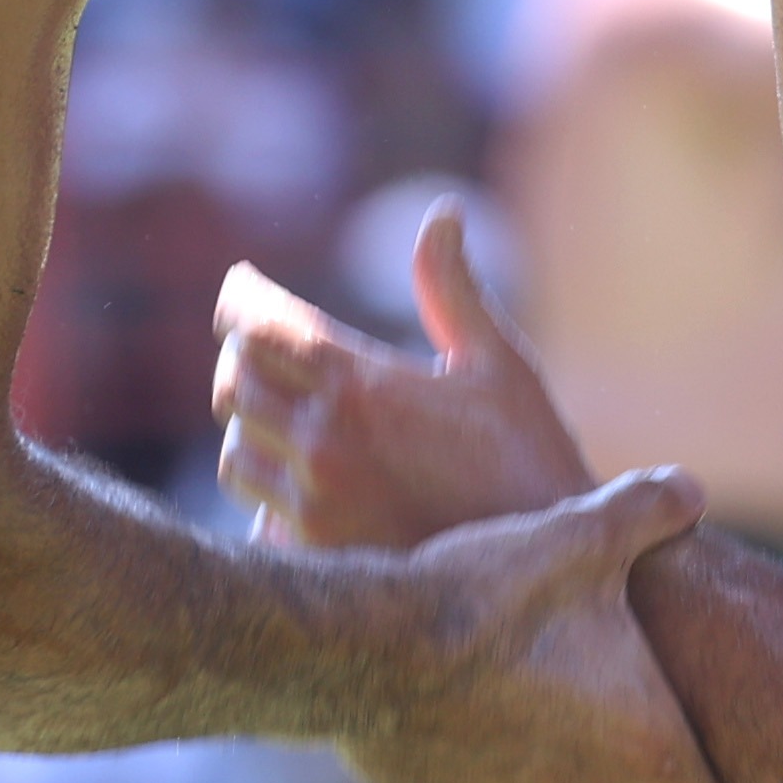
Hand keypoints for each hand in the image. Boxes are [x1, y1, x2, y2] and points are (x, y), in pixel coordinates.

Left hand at [216, 202, 592, 549]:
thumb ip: (452, 288)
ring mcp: (314, 508)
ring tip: (285, 421)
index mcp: (362, 387)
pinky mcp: (317, 560)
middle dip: (245, 362)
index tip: (243, 290)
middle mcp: (325, 445)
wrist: (550, 567)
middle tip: (266, 351)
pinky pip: (259, 520)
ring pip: (235, 456)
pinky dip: (273, 498)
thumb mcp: (500, 365)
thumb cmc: (529, 458)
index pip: (258, 328)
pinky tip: (310, 489)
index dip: (242, 302)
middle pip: (233, 384)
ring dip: (253, 432)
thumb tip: (441, 214)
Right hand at [345, 468, 748, 782]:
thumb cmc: (490, 591)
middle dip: (620, 752)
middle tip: (589, 682)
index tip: (712, 769)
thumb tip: (691, 490)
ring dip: (548, 761)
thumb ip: (650, 510)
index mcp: (646, 749)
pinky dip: (481, 774)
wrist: (366, 642)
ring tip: (514, 686)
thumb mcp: (583, 534)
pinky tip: (458, 716)